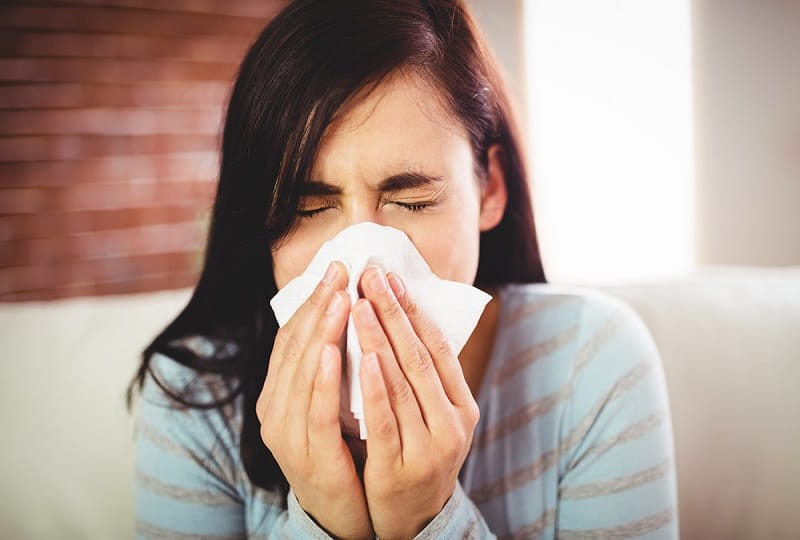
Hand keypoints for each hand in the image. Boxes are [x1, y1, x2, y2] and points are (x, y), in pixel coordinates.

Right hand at [256, 261, 372, 539]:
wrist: (340, 512)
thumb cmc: (341, 448)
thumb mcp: (331, 401)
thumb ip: (332, 365)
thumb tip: (348, 311)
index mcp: (279, 393)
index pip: (293, 338)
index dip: (313, 301)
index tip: (336, 268)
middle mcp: (275, 410)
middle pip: (296, 348)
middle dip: (319, 306)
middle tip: (340, 270)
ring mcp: (287, 434)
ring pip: (302, 374)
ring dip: (321, 333)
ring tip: (339, 298)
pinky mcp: (308, 456)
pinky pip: (315, 412)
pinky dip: (323, 380)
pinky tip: (334, 351)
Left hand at [353, 267, 480, 538]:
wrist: (416, 519)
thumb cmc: (418, 455)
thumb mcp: (433, 417)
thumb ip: (423, 378)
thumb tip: (403, 320)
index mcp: (462, 404)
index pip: (437, 346)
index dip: (413, 309)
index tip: (391, 276)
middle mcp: (454, 421)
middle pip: (420, 356)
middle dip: (393, 312)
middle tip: (370, 276)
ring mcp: (432, 445)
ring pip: (404, 382)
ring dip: (381, 339)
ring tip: (360, 303)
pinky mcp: (404, 466)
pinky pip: (387, 420)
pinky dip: (376, 387)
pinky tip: (364, 357)